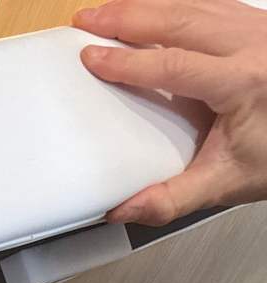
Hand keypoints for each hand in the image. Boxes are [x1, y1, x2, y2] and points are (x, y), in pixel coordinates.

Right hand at [72, 0, 266, 223]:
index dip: (126, 62)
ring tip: (109, 10)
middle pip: (179, 19)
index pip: (171, 65)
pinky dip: (175, 4)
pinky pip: (212, 4)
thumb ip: (172, 200)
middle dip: (126, 16)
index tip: (91, 58)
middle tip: (86, 19)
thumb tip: (124, 209)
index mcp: (244, 82)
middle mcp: (255, 45)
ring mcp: (260, 28)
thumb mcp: (227, 184)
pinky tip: (153, 9)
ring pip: (194, 3)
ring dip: (146, 5)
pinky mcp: (260, 23)